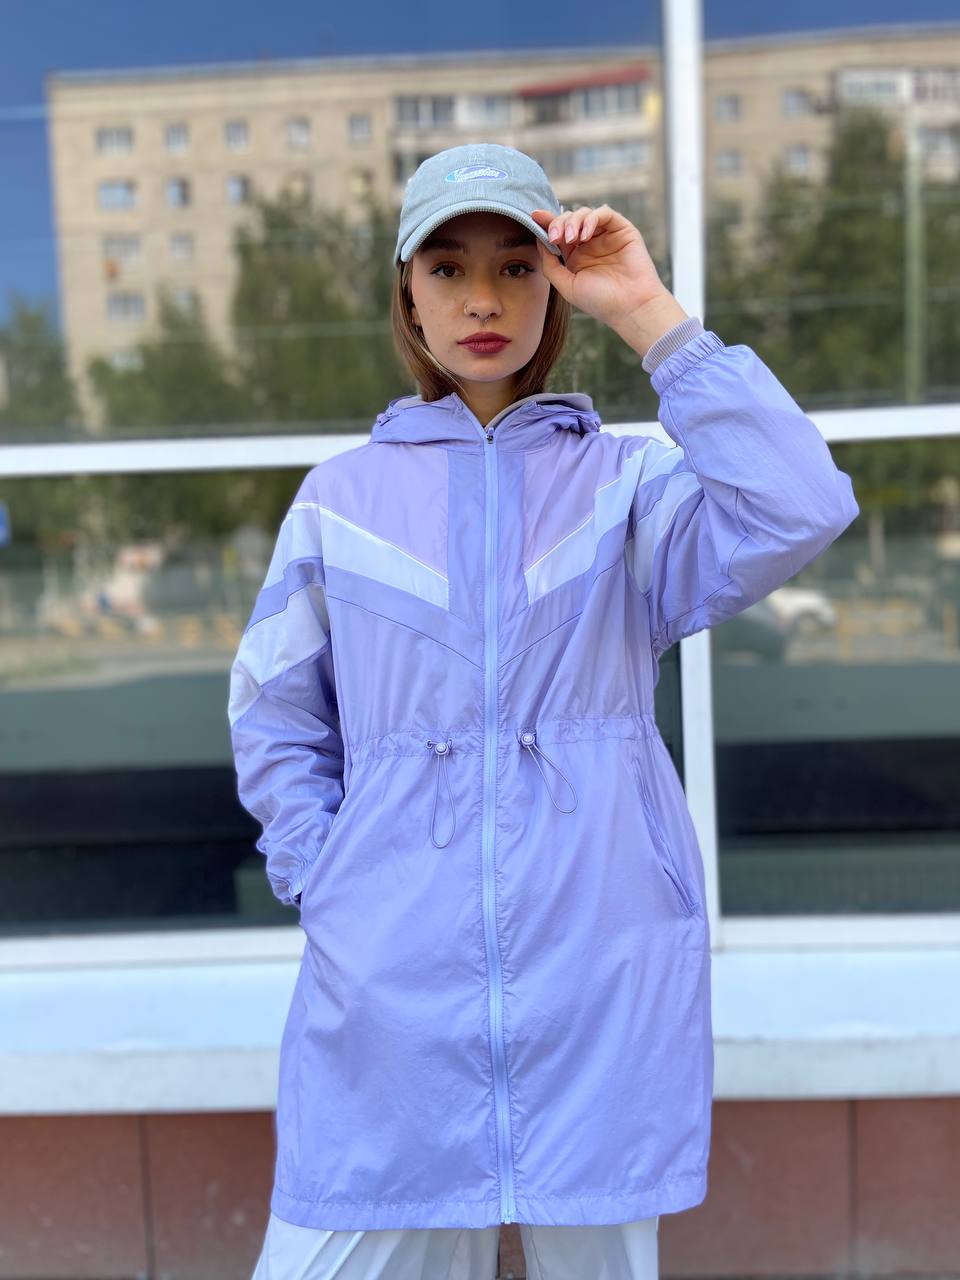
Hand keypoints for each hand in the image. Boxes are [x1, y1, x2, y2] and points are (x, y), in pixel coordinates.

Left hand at [530, 205, 687, 348]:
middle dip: (558, 224)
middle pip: (569, 220)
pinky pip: (604, 213)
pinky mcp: (622, 230)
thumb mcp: (566, 285)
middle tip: (555, 237)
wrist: (630, 307)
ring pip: (585, 213)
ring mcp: (606, 236)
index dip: (546, 222)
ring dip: (573, 221)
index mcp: (576, 257)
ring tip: (571, 238)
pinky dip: (591, 219)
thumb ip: (550, 264)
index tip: (535, 217)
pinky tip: (585, 235)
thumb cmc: (600, 302)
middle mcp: (590, 244)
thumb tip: (539, 239)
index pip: (559, 233)